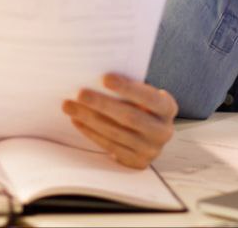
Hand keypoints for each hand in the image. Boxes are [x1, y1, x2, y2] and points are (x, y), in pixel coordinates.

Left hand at [62, 74, 177, 168]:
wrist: (149, 135)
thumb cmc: (140, 106)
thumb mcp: (142, 96)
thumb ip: (129, 88)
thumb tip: (96, 75)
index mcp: (168, 108)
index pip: (149, 97)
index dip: (128, 88)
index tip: (105, 78)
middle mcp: (163, 131)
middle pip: (130, 117)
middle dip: (103, 104)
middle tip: (80, 93)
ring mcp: (151, 150)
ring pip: (117, 133)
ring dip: (90, 119)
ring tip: (70, 106)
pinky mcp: (136, 162)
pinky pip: (110, 146)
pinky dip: (91, 133)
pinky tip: (77, 121)